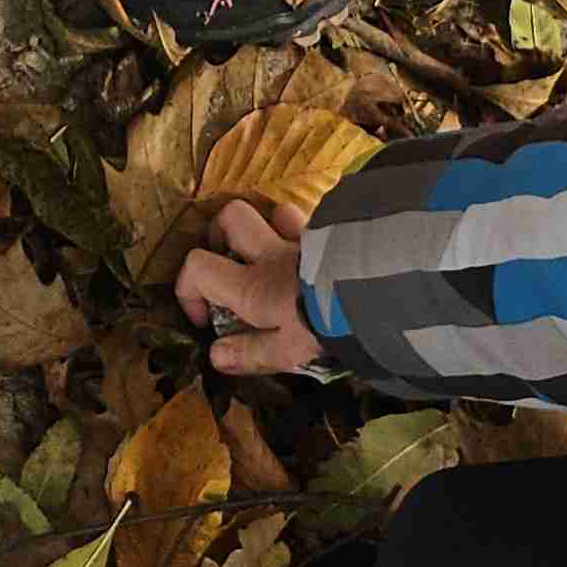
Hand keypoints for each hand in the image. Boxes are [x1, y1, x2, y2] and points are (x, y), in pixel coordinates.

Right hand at [176, 197, 321, 377]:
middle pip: (231, 217)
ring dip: (269, 229)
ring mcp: (305, 240)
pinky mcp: (335, 237)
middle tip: (230, 264)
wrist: (378, 296)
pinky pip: (314, 224)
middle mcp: (271, 255)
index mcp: (252, 287)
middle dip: (221, 234)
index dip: (189, 289)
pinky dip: (308, 236)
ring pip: (276, 212)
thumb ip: (252, 352)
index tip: (204, 318)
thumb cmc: (327, 327)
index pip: (199, 267)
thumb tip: (215, 355)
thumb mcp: (289, 352)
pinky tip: (318, 258)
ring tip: (275, 258)